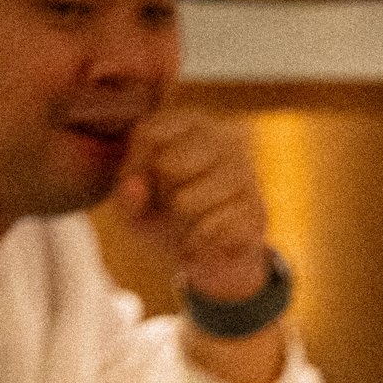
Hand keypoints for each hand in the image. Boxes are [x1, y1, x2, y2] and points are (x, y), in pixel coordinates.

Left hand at [116, 109, 270, 306]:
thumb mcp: (136, 207)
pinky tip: (204, 242)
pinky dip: (197, 245)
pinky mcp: (257, 211)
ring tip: (190, 225)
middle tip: (174, 206)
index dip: (134, 167)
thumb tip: (133, 187)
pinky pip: (207, 231)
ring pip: (185, 203)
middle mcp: (225, 136)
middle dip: (161, 197)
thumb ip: (125, 196)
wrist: (217, 261)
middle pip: (169, 166)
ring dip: (179, 225)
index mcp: (192, 121)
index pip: (149, 133)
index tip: (142, 185)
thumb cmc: (168, 221)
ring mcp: (246, 172)